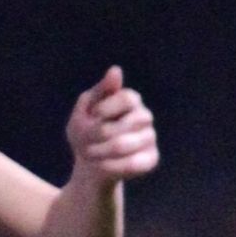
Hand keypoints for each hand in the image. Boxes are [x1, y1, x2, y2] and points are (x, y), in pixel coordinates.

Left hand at [67, 66, 158, 182]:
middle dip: (98, 135)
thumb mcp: (85, 109)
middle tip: (83, 143)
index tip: (91, 117)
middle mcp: (144, 117)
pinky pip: (132, 164)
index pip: (127, 99)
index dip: (106, 110)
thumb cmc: (86, 132)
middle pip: (126, 124)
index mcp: (130, 100)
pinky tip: (101, 165)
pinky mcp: (151, 158)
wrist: (89, 164)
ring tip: (89, 155)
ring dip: (99, 152)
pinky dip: (110, 166)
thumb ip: (100, 91)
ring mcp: (150, 138)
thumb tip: (115, 70)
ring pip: (124, 145)